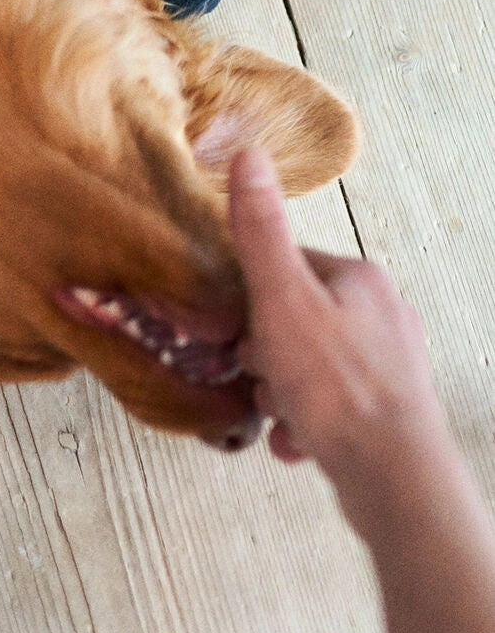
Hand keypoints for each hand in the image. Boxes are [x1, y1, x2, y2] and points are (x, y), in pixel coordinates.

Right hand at [227, 146, 446, 496]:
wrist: (395, 478)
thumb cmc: (335, 385)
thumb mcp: (281, 298)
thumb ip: (260, 230)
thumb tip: (248, 154)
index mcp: (360, 279)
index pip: (287, 266)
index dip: (252, 299)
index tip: (239, 331)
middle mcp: (384, 315)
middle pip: (296, 318)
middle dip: (266, 354)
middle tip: (257, 378)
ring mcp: (392, 365)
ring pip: (312, 365)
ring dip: (283, 392)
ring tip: (278, 416)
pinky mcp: (393, 411)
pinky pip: (334, 406)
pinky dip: (307, 422)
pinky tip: (295, 443)